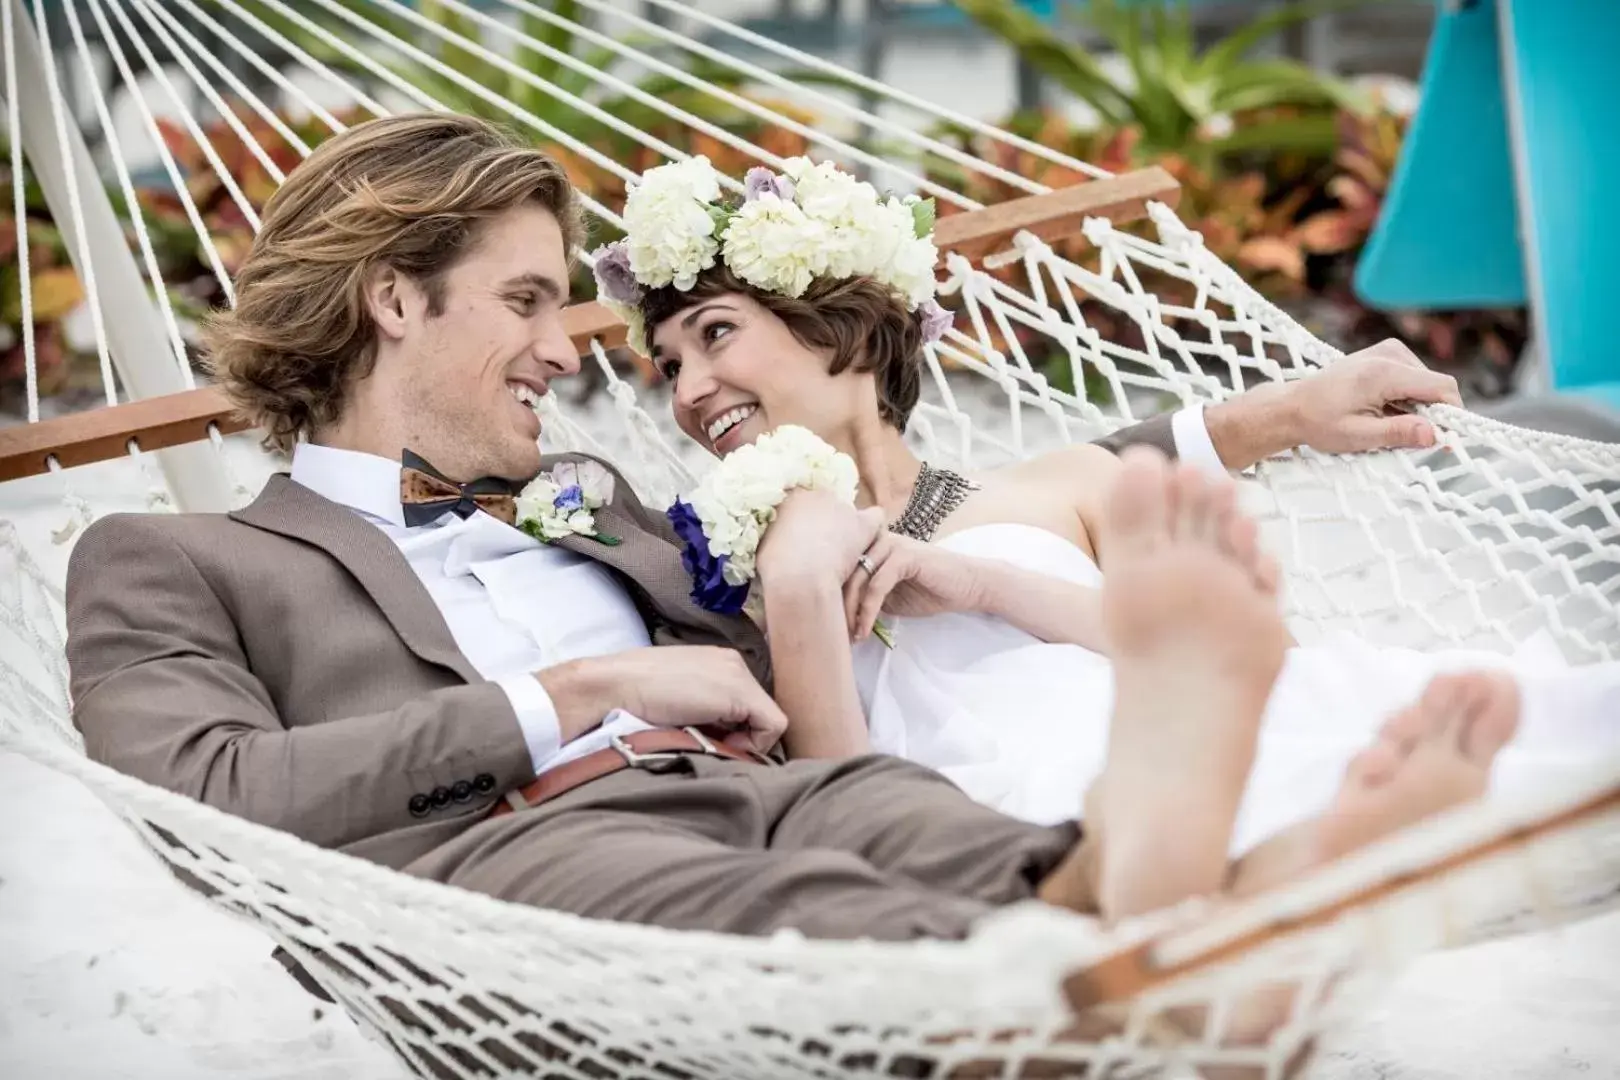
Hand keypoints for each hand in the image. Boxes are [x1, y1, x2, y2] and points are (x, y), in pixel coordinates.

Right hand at [540, 647, 787, 753]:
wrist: (613, 686)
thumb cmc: (633, 698)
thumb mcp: (675, 700)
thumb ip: (703, 712)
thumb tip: (725, 742)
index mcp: (717, 662)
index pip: (746, 704)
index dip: (735, 730)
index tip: (710, 742)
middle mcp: (733, 662)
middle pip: (759, 711)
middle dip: (741, 735)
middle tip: (710, 744)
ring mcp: (738, 675)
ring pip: (768, 720)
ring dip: (744, 740)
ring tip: (710, 743)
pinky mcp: (740, 692)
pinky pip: (773, 726)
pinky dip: (754, 745)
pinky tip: (722, 745)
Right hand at [755, 488, 885, 588]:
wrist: (800, 580)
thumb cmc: (775, 569)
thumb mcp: (765, 546)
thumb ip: (776, 535)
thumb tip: (779, 539)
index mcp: (792, 498)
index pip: (803, 502)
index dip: (805, 521)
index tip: (804, 538)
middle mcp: (818, 495)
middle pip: (827, 505)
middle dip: (825, 523)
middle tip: (822, 548)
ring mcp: (842, 507)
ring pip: (849, 513)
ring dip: (846, 529)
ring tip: (843, 553)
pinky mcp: (862, 524)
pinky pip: (875, 518)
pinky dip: (872, 530)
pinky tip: (867, 547)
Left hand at [841, 531, 987, 640]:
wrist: (968, 588)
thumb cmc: (930, 591)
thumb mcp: (890, 597)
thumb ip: (866, 597)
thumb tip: (836, 614)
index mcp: (873, 547)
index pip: (842, 568)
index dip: (832, 595)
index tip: (828, 625)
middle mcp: (879, 541)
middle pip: (844, 572)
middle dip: (837, 606)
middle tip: (835, 633)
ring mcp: (893, 545)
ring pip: (858, 578)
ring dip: (851, 611)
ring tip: (851, 635)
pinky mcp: (906, 556)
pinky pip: (877, 584)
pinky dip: (868, 609)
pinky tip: (865, 628)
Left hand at [1287, 339, 1462, 454]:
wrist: (1292, 406)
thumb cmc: (1318, 421)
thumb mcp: (1358, 436)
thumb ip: (1398, 434)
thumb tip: (1434, 435)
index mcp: (1384, 372)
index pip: (1442, 387)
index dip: (1451, 414)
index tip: (1446, 438)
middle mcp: (1389, 354)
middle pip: (1435, 385)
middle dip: (1430, 414)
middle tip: (1405, 437)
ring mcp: (1388, 350)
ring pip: (1426, 383)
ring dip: (1416, 407)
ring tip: (1384, 422)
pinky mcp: (1385, 354)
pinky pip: (1413, 378)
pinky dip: (1406, 397)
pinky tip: (1382, 410)